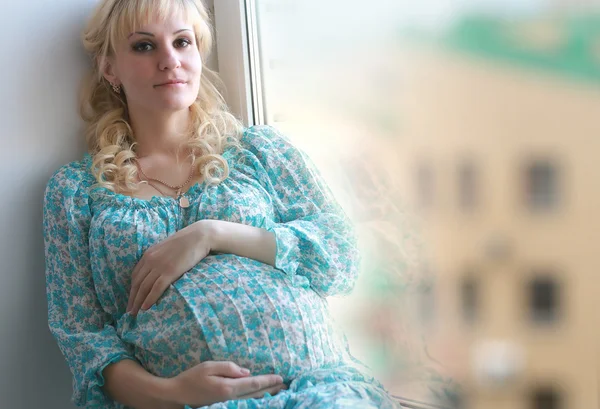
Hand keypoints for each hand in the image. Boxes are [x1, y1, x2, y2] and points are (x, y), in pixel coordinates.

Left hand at [127, 220, 214, 314]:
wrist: (198, 236)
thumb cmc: (186, 242)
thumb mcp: (166, 248)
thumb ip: (159, 258)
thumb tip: (157, 270)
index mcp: (148, 254)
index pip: (135, 275)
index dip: (132, 290)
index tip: (131, 300)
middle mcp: (150, 260)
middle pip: (137, 283)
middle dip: (132, 299)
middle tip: (129, 312)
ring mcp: (159, 266)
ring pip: (144, 288)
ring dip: (138, 302)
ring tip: (135, 314)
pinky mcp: (170, 271)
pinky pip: (156, 288)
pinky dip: (149, 299)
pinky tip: (146, 308)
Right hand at [164, 361, 287, 406]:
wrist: (177, 396)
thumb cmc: (191, 378)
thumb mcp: (209, 366)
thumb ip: (229, 368)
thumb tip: (247, 372)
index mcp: (228, 387)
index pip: (253, 383)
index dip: (268, 380)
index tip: (280, 378)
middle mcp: (230, 398)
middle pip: (256, 393)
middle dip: (271, 389)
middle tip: (285, 385)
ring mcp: (228, 403)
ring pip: (252, 399)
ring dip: (266, 394)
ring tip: (278, 391)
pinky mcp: (224, 405)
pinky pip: (245, 402)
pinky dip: (255, 398)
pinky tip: (261, 397)